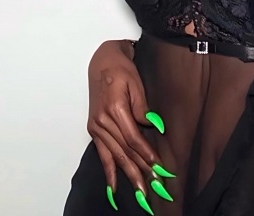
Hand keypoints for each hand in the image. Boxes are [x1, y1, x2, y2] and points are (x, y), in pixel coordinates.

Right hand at [87, 40, 174, 211]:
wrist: (103, 60)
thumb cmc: (120, 68)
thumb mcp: (136, 82)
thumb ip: (142, 107)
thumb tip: (152, 126)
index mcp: (114, 108)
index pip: (133, 138)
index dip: (146, 153)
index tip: (158, 166)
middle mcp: (103, 121)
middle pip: (124, 151)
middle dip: (139, 171)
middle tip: (153, 188)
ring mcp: (97, 126)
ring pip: (115, 155)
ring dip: (128, 174)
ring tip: (140, 192)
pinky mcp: (95, 129)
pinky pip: (102, 154)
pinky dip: (109, 171)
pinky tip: (114, 187)